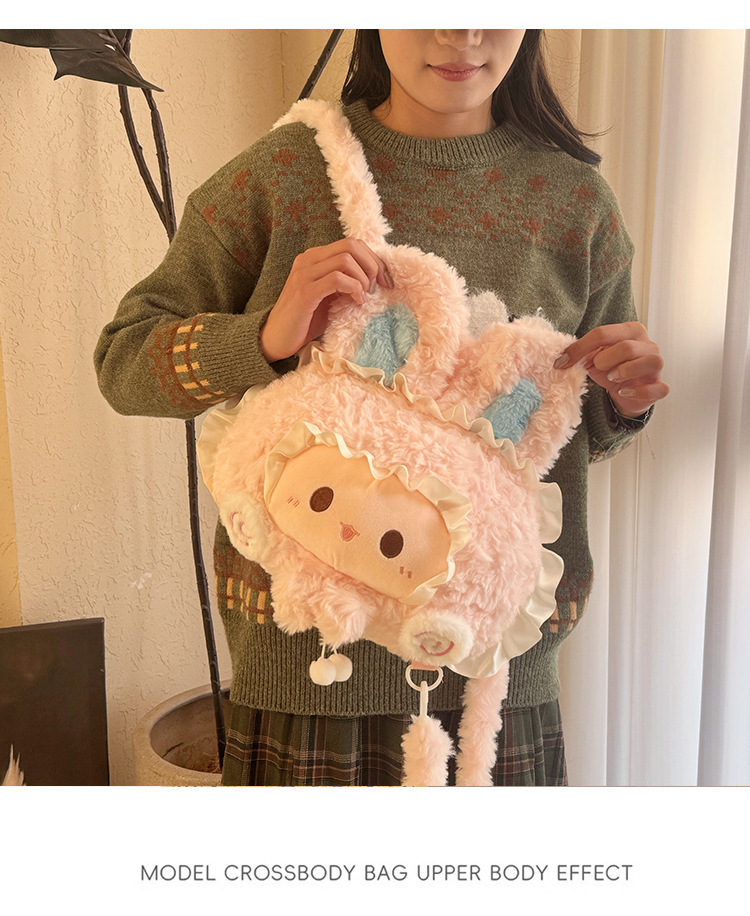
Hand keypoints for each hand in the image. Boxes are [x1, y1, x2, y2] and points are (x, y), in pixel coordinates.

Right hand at [260, 238, 392, 362]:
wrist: (277, 338)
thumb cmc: (307, 319)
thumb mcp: (331, 295)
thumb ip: (346, 282)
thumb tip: (376, 278)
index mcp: (316, 257)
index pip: (352, 243)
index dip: (375, 259)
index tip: (386, 281)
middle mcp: (308, 260)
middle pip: (351, 245)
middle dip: (372, 266)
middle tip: (378, 288)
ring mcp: (304, 274)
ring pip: (345, 259)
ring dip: (363, 278)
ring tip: (363, 296)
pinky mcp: (304, 292)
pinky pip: (336, 279)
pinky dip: (353, 288)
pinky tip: (356, 301)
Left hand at [554, 321, 668, 417]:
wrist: (624, 392)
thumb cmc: (610, 368)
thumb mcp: (592, 358)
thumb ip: (580, 353)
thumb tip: (561, 357)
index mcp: (630, 331)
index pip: (603, 333)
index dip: (579, 348)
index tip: (562, 362)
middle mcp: (648, 345)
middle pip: (627, 347)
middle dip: (605, 359)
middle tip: (598, 367)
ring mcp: (657, 365)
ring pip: (651, 361)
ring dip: (625, 371)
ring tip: (612, 377)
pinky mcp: (660, 386)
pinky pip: (659, 388)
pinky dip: (639, 391)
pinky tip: (624, 392)